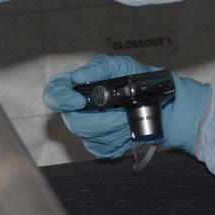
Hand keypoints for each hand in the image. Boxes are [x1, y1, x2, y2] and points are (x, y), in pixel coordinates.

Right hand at [44, 54, 208, 158]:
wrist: (160, 104)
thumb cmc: (139, 81)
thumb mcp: (121, 66)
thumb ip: (99, 67)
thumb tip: (78, 76)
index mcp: (78, 87)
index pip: (54, 94)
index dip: (61, 99)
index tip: (78, 101)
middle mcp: (78, 110)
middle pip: (72, 121)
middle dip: (99, 119)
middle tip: (120, 112)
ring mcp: (88, 130)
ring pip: (89, 137)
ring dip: (112, 129)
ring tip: (127, 118)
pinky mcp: (99, 146)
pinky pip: (101, 149)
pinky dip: (117, 140)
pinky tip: (126, 130)